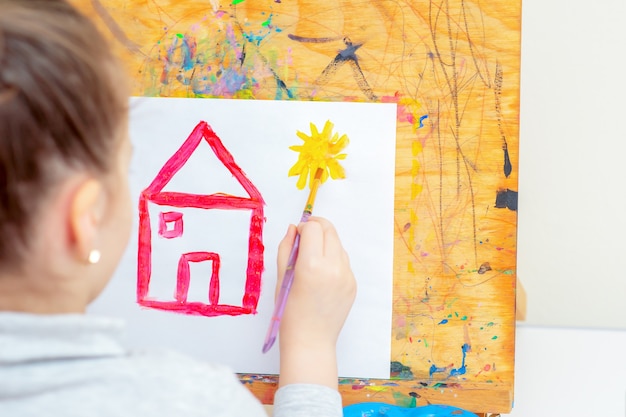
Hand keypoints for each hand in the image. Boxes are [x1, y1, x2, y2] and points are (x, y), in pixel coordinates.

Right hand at [276, 216, 355, 388]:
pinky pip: (344, 262)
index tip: (297, 234)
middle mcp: (333, 267)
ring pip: (338, 244)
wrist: (310, 341)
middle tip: (306, 236)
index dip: (304, 227)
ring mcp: (346, 276)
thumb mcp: (282, 278)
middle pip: (329, 230)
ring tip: (312, 258)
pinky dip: (333, 259)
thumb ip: (287, 248)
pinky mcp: (353, 284)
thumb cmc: (289, 313)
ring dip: (326, 243)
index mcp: (311, 265)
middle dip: (317, 228)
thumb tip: (294, 228)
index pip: (313, 228)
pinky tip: (322, 273)